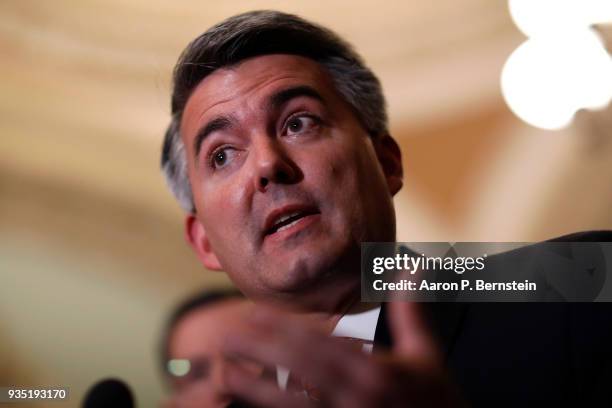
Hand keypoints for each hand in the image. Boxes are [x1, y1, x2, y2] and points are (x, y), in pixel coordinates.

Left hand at [221, 302, 464, 406]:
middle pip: (299, 369)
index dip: (285, 328)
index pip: (321, 343)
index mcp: (377, 371)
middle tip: (225, 331)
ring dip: (255, 388)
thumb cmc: (438, 400)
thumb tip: (410, 266)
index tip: (255, 312)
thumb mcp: (427, 354)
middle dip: (261, 348)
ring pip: (292, 405)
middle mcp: (356, 397)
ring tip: (224, 370)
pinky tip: (249, 404)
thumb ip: (411, 310)